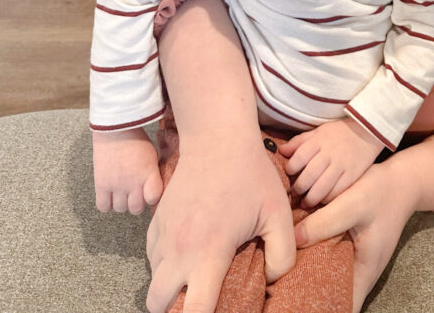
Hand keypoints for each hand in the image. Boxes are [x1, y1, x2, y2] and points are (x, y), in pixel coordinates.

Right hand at [93, 127, 162, 214]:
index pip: (153, 198)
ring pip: (120, 209)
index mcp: (149, 173)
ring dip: (121, 202)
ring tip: (121, 190)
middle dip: (136, 202)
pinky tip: (109, 194)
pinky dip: (106, 203)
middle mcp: (134, 182)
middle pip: (136, 208)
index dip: (151, 198)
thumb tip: (152, 190)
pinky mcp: (101, 184)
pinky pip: (103, 206)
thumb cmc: (136, 139)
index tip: (149, 193)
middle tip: (134, 193)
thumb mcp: (151, 155)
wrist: (115, 129)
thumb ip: (152, 174)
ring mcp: (117, 185)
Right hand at [145, 136, 295, 312]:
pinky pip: (152, 256)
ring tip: (194, 279)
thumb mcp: (278, 213)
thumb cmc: (250, 174)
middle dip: (174, 311)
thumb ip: (282, 255)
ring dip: (168, 287)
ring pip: (153, 280)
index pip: (194, 311)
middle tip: (198, 301)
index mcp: (209, 252)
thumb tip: (270, 279)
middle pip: (157, 304)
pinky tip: (187, 254)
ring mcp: (163, 234)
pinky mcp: (155, 220)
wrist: (217, 137)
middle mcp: (179, 248)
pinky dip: (164, 264)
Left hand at [279, 118, 383, 207]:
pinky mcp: (352, 176)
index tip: (289, 174)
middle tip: (295, 193)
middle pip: (309, 175)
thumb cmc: (338, 133)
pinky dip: (327, 199)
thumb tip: (281, 150)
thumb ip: (299, 142)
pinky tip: (322, 200)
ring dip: (310, 198)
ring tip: (306, 202)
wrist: (366, 132)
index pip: (299, 158)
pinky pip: (337, 192)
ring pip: (322, 188)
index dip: (291, 169)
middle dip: (299, 188)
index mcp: (319, 141)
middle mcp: (329, 153)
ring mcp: (342, 165)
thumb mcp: (318, 131)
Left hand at [294, 161, 415, 312]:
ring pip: (326, 273)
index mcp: (364, 272)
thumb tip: (293, 239)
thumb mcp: (355, 203)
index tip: (298, 307)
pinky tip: (297, 243)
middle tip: (283, 286)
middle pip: (331, 293)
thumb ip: (326, 221)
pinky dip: (313, 251)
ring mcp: (353, 257)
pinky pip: (327, 254)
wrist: (401, 179)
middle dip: (309, 292)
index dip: (322, 309)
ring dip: (308, 271)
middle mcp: (358, 269)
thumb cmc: (383, 193)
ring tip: (285, 268)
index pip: (344, 308)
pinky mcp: (347, 242)